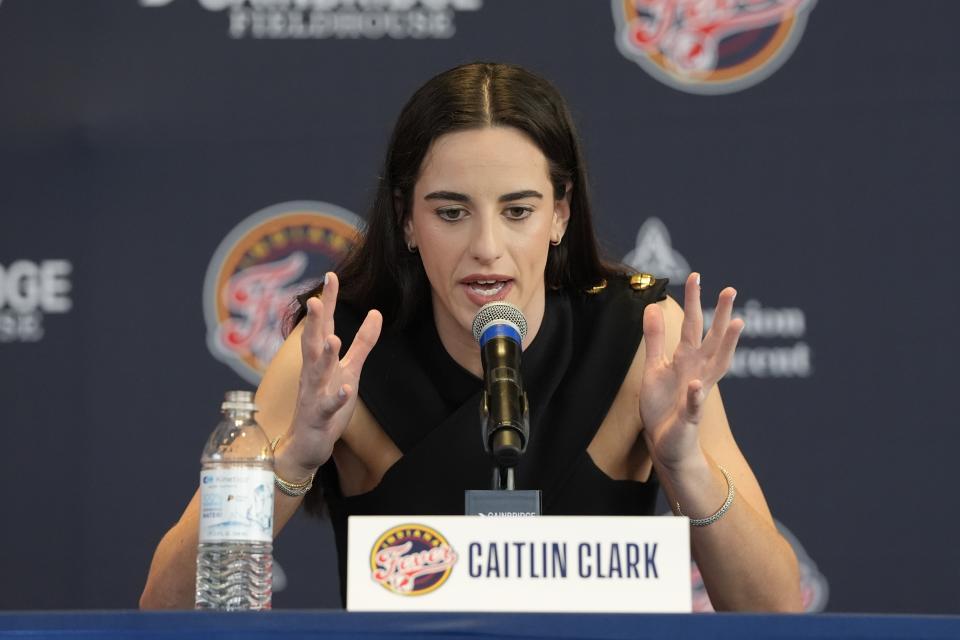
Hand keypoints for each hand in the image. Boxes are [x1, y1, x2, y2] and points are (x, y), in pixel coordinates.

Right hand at [282, 272, 381, 474]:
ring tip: (333, 338)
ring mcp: (314, 394)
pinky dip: (337, 398)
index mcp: (320, 359)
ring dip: (325, 356)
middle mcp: (313, 372)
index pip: (323, 325)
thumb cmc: (325, 402)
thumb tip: (376, 312)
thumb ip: (362, 342)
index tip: (330, 276)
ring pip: (317, 373)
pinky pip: (327, 406)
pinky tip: (347, 390)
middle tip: (316, 299)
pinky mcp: (319, 416)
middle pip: (313, 343)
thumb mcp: (349, 369)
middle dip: (316, 322)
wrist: (306, 444)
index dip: (327, 302)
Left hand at [639, 272, 742, 472]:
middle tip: (730, 289)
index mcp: (688, 360)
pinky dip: (696, 395)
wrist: (665, 443)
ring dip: (726, 345)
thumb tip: (652, 306)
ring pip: (716, 366)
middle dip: (721, 314)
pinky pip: (694, 404)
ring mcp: (697, 393)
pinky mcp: (689, 416)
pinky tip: (697, 384)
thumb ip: (655, 339)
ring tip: (735, 323)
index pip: (693, 326)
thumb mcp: (655, 367)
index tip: (696, 276)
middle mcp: (698, 372)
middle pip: (712, 339)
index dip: (694, 302)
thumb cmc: (663, 405)